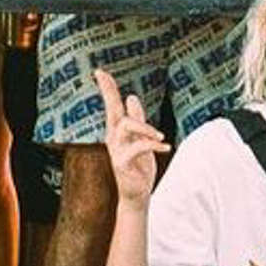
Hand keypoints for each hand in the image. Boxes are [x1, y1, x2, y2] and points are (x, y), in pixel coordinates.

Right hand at [95, 68, 170, 204]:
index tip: (100, 71)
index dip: (107, 88)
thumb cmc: (138, 167)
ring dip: (145, 127)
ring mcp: (116, 150)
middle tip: (102, 74)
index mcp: (117, 131)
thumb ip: (137, 119)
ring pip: (126, 125)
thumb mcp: (141, 139)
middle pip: (111, 110)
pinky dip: (153, 145)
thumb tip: (131, 97)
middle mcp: (113, 138)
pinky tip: (166, 148)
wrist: (136, 194)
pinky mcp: (122, 163)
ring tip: (161, 138)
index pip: (112, 106)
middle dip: (108, 91)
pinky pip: (137, 147)